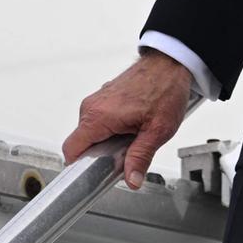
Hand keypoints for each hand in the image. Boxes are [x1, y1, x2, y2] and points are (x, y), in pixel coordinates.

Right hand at [61, 51, 192, 188]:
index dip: (79, 168)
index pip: (71, 150)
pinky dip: (113, 128)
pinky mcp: (105, 96)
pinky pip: (100, 120)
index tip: (95, 175)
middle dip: (102, 154)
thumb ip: (140, 157)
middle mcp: (92, 106)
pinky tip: (134, 125)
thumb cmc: (165, 88)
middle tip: (126, 154)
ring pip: (93, 132)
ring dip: (109, 140)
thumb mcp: (157, 130)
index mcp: (98, 116)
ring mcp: (98, 99)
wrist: (170, 62)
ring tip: (134, 135)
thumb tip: (131, 180)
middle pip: (83, 143)